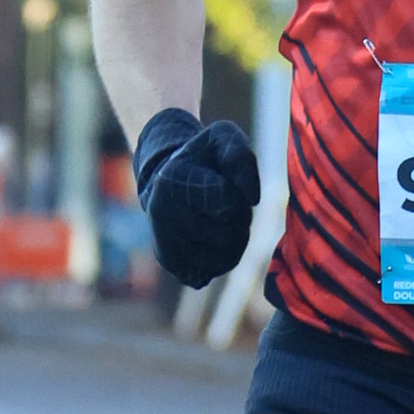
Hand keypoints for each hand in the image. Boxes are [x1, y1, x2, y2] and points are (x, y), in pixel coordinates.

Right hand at [132, 104, 259, 284]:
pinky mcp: (168, 261)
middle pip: (228, 236)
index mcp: (173, 181)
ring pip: (221, 260)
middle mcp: (161, 213)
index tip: (229, 186)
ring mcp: (163, 240)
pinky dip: (218, 261)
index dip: (240, 198)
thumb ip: (241, 157)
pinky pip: (207, 275)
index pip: (228, 204)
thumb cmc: (203, 157)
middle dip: (240, 222)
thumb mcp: (223, 138)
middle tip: (229, 207)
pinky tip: (212, 241)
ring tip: (222, 222)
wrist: (167, 176)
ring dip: (234, 243)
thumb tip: (252, 198)